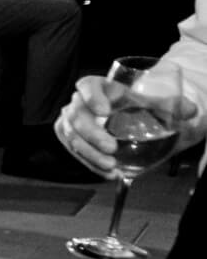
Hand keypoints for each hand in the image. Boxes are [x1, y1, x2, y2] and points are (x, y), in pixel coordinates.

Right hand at [57, 73, 203, 174]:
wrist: (116, 111)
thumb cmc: (130, 103)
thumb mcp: (146, 100)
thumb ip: (165, 105)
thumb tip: (190, 111)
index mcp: (96, 86)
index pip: (88, 87)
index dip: (92, 98)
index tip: (104, 111)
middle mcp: (78, 102)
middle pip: (77, 116)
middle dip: (93, 134)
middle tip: (111, 148)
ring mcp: (70, 119)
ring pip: (72, 136)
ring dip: (89, 153)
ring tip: (111, 166)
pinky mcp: (68, 135)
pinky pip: (73, 150)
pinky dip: (89, 163)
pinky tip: (106, 172)